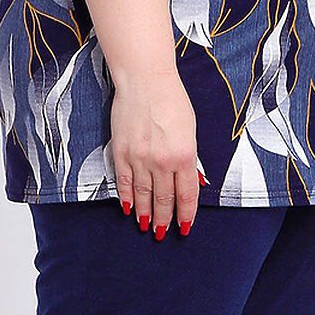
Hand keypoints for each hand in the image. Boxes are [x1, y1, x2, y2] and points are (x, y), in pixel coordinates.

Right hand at [109, 71, 201, 236]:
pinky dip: (125, 197)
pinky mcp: (121, 152)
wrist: (145, 80)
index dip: (185, 215)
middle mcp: (162, 161)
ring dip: (145, 214)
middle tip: (163, 233)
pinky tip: (127, 208)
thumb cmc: (173, 101)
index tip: (184, 228)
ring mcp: (139, 158)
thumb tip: (193, 182)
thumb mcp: (191, 130)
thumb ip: (190, 159)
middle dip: (165, 219)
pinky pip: (123, 181)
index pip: (186, 195)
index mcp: (184, 155)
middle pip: (164, 199)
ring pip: (142, 195)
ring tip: (146, 226)